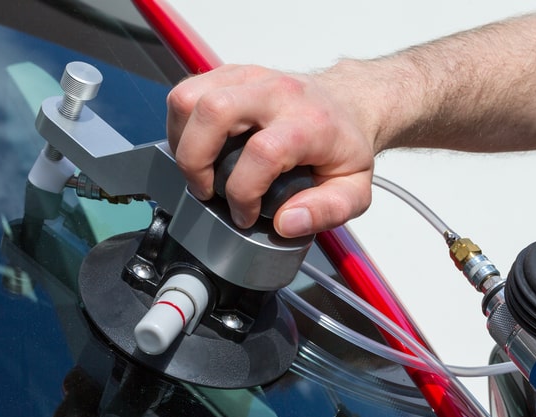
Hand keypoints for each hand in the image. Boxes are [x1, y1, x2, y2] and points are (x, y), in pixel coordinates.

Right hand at [166, 64, 376, 236]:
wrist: (348, 105)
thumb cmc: (344, 147)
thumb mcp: (354, 190)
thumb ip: (327, 211)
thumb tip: (286, 223)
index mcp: (310, 123)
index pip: (263, 152)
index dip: (244, 192)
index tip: (246, 214)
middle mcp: (278, 93)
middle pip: (214, 111)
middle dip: (195, 162)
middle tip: (207, 191)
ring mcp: (250, 78)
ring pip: (190, 97)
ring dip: (181, 142)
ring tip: (198, 171)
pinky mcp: (230, 74)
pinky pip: (187, 91)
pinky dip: (181, 125)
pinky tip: (198, 149)